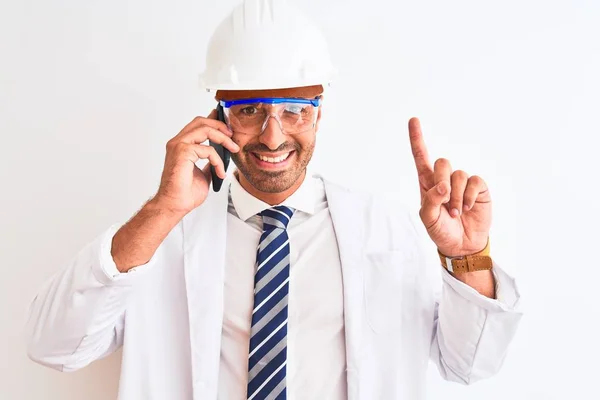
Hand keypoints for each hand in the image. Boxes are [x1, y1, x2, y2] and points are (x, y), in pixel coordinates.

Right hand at [151, 110, 239, 214]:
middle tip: (232, 135)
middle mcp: (177, 142)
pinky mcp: (182, 151)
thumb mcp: (203, 174)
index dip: (213, 120)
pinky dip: (218, 161)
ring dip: (222, 138)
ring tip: (233, 148)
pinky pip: (208, 150)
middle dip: (219, 125)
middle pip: (201, 121)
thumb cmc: (184, 193)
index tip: (227, 125)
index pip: (197, 125)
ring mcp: (178, 145)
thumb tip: (219, 158)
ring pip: (205, 129)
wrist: (175, 205)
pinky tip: (220, 172)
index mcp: (181, 146)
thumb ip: (209, 163)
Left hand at [408, 117, 490, 256]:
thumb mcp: (428, 219)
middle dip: (442, 182)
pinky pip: (474, 181)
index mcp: (427, 184)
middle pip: (442, 162)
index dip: (417, 138)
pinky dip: (469, 196)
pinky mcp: (478, 188)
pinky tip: (468, 208)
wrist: (462, 245)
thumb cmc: (441, 231)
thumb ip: (430, 201)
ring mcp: (462, 182)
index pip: (421, 157)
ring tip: (456, 212)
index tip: (413, 120)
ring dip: (456, 196)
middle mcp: (445, 179)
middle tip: (445, 202)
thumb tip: (442, 186)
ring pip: (458, 174)